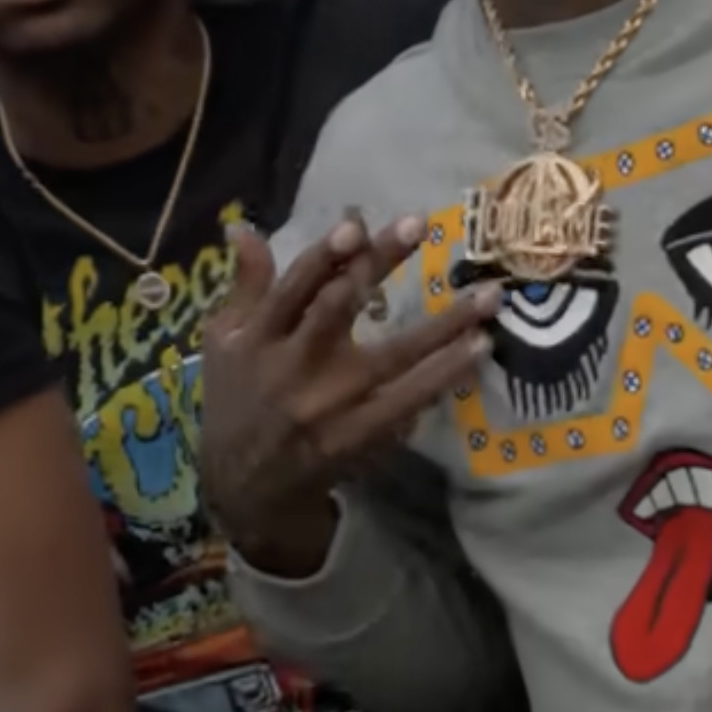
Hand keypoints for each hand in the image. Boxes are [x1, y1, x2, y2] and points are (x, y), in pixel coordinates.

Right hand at [199, 217, 500, 576]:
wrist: (244, 489)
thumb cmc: (237, 400)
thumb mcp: (224, 341)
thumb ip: (245, 286)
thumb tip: (242, 228)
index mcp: (258, 337)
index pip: (294, 286)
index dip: (324, 254)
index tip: (356, 223)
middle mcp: (293, 367)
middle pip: (339, 306)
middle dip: (379, 263)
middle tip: (419, 224)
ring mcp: (329, 406)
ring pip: (391, 357)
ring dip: (443, 326)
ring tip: (486, 297)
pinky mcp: (358, 437)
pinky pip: (408, 401)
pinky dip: (444, 375)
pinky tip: (477, 350)